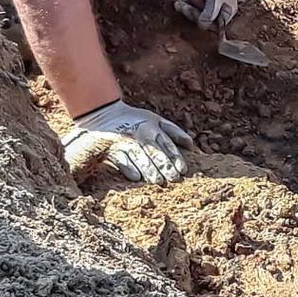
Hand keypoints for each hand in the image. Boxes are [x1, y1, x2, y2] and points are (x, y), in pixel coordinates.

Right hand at [64, 100, 193, 184]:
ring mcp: (126, 142)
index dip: (176, 158)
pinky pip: (122, 161)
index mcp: (153, 127)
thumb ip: (174, 131)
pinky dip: (129, 169)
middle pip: (155, 153)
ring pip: (140, 158)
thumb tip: (191, 146)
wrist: (105, 115)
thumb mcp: (156, 120)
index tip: (183, 170)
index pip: (168, 145)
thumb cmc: (136, 120)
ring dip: (150, 171)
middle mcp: (141, 134)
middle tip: (174, 179)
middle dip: (165, 166)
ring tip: (159, 181)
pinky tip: (137, 178)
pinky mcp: (112, 149)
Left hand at [174, 0, 236, 28]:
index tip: (191, 11)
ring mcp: (210, 3)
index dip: (200, 20)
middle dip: (189, 11)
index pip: (212, 25)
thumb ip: (210, 15)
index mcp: (228, 11)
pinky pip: (192, 3)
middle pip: (202, 19)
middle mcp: (220, 9)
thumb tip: (203, 26)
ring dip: (185, 5)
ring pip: (195, 11)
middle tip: (180, 4)